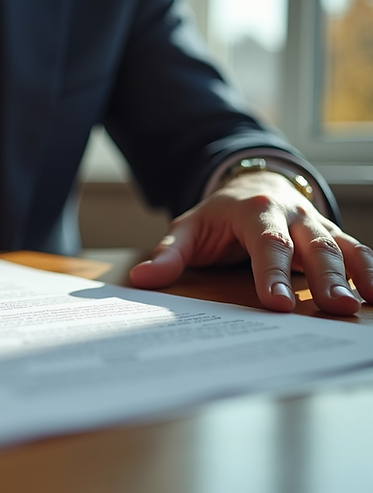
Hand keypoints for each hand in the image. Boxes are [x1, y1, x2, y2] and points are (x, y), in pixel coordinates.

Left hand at [129, 170, 372, 314]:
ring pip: (342, 246)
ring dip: (356, 275)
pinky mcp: (332, 236)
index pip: (266, 243)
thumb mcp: (188, 228)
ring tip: (360, 306)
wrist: (253, 185)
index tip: (277, 302)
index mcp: (254, 210)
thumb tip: (142, 279)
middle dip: (325, 276)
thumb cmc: (218, 216)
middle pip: (312, 245)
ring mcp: (316, 224)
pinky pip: (357, 252)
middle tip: (335, 307)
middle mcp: (292, 214)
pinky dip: (371, 271)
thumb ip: (169, 254)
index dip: (272, 272)